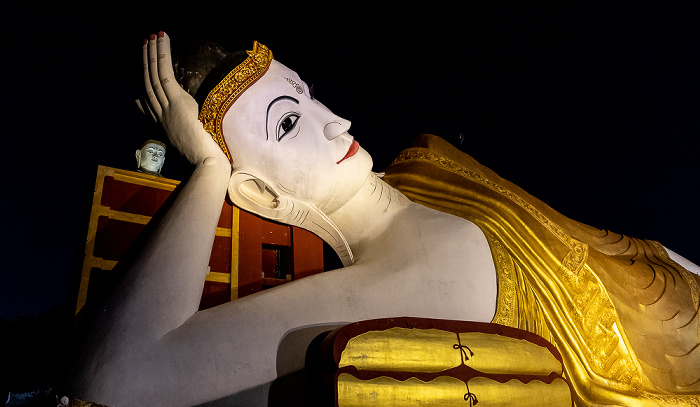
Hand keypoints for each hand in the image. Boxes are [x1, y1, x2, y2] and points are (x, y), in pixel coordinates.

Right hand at [143, 32, 227, 164]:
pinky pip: (165, 75)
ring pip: (154, 77)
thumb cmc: (210, 157)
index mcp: (167, 127)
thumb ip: (193, 131)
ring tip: (151, 36)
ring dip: (151, 55)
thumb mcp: (197, 143)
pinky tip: (160, 40)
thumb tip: (196, 123)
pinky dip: (162, 55)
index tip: (139, 84)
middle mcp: (162, 117)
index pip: (150, 106)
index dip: (143, 94)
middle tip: (144, 45)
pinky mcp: (177, 103)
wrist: (208, 164)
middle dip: (146, 64)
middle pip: (149, 85)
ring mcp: (167, 110)